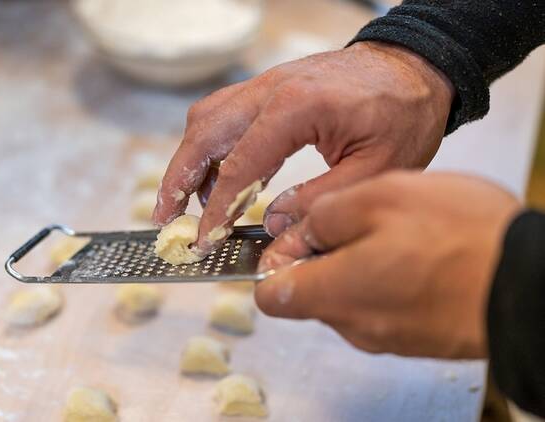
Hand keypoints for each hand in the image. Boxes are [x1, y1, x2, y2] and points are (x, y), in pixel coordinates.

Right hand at [152, 41, 454, 255]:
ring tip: (187, 203)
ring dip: (189, 160)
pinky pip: (223, 113)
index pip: (238, 165)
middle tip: (165, 218)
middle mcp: (271, 89)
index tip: (203, 240)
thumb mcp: (376, 169)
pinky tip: (218, 178)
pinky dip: (210, 146)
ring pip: (206, 118)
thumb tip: (271, 226)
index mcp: (296, 108)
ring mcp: (266, 84)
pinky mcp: (269, 88)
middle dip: (177, 178)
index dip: (216, 209)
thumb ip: (319, 201)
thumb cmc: (403, 114)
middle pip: (204, 132)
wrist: (414, 68)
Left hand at [255, 171, 521, 358]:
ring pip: (348, 295)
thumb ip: (322, 214)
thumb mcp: (379, 197)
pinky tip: (420, 252)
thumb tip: (296, 228)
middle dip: (322, 254)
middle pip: (309, 292)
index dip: (273, 258)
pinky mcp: (416, 336)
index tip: (294, 232)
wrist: (530, 283)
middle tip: (357, 219)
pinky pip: (383, 304)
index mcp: (332, 292)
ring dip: (359, 261)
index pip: (268, 293)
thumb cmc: (462, 238)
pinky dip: (389, 277)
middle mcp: (353, 325)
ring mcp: (386, 335)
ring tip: (398, 231)